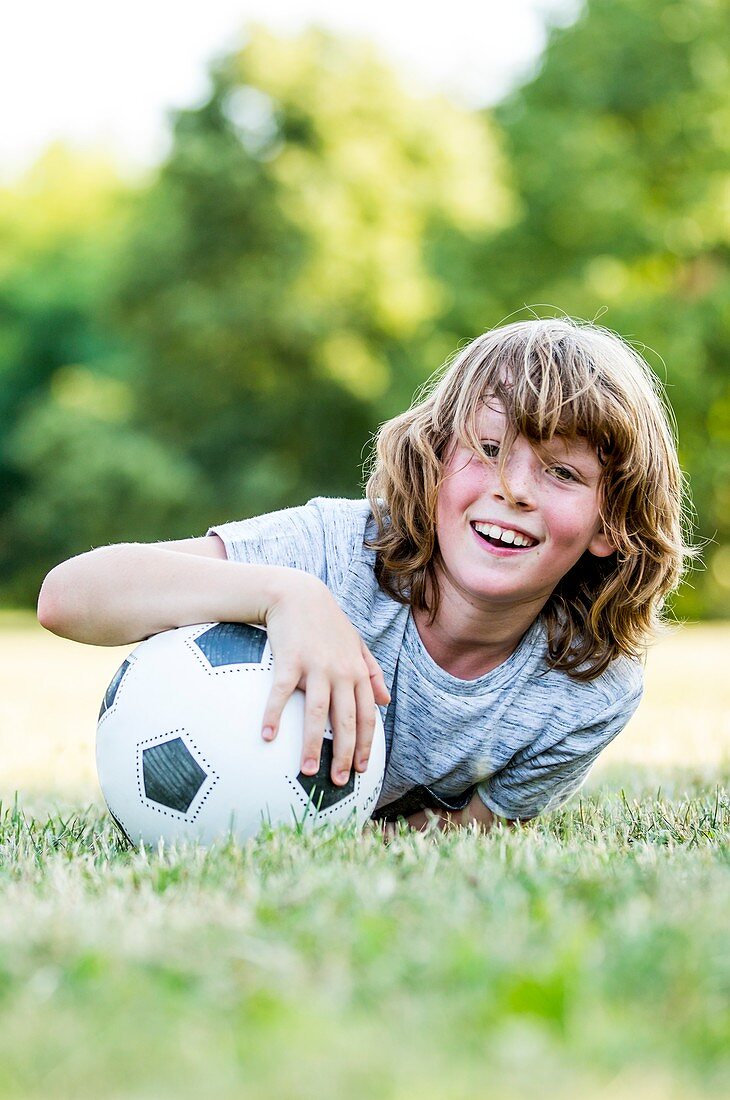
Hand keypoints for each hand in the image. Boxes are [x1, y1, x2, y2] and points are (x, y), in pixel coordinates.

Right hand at [260, 571, 389, 786]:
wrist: (298, 594)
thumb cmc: (327, 622)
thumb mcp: (356, 644)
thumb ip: (372, 672)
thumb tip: (386, 701)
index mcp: (357, 672)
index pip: (368, 716)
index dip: (365, 744)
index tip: (360, 770)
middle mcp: (341, 672)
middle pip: (347, 721)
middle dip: (344, 754)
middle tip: (337, 782)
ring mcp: (316, 667)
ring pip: (318, 714)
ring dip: (312, 745)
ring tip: (306, 772)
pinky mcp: (290, 660)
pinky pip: (282, 694)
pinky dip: (273, 715)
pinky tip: (266, 737)